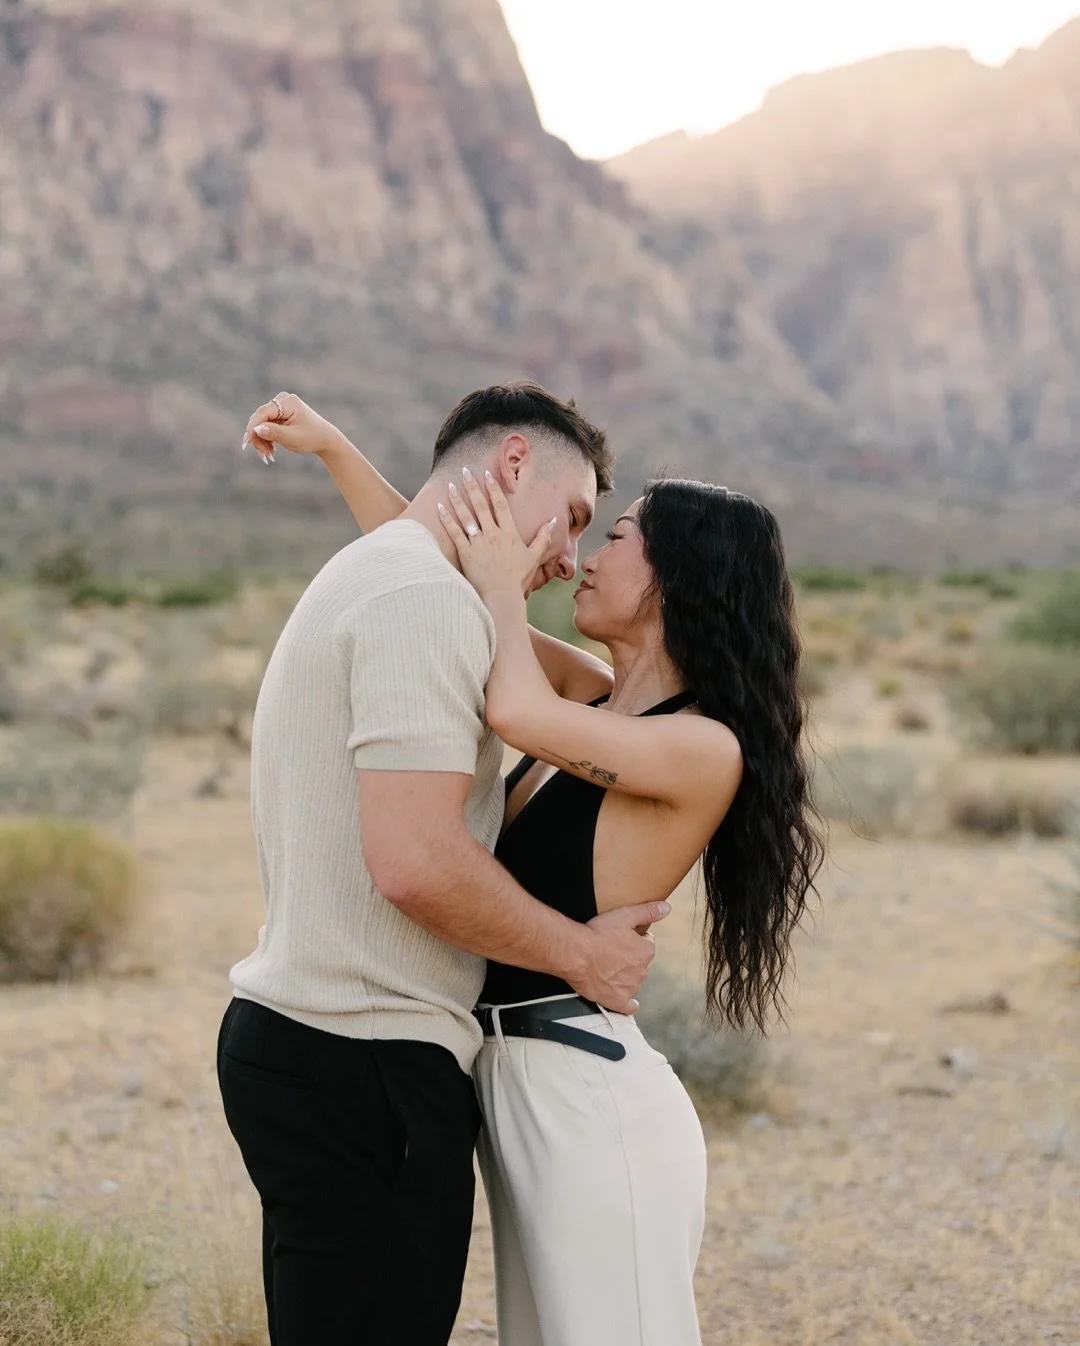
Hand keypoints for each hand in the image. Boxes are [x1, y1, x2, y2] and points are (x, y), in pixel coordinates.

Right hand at [241, 391, 343, 464]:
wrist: (325, 439)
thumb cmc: (311, 437)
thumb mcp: (293, 438)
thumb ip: (274, 432)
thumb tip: (256, 429)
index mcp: (288, 402)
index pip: (263, 413)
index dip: (253, 427)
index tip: (246, 443)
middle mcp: (282, 400)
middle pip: (260, 419)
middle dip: (259, 438)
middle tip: (264, 457)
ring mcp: (280, 406)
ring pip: (261, 424)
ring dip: (262, 441)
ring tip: (269, 457)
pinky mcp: (279, 414)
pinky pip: (266, 426)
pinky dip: (267, 439)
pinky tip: (271, 450)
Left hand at [437, 467, 555, 599]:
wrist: (502, 598)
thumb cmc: (518, 579)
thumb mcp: (534, 557)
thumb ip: (543, 538)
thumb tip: (552, 521)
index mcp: (509, 534)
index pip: (500, 505)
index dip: (493, 488)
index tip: (486, 474)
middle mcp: (493, 535)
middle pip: (481, 505)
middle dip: (473, 486)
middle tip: (465, 471)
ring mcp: (478, 543)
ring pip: (466, 516)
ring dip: (458, 499)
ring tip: (451, 485)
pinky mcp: (466, 554)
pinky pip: (454, 533)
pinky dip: (446, 519)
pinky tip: (439, 507)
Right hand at [569, 901, 670, 1013]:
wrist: (575, 955)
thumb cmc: (598, 933)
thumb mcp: (624, 914)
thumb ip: (648, 911)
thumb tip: (667, 908)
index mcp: (646, 951)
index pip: (646, 942)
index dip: (633, 937)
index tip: (620, 936)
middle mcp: (642, 971)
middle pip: (639, 962)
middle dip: (629, 956)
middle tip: (611, 949)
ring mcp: (630, 988)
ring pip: (633, 980)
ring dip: (624, 975)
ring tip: (607, 966)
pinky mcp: (616, 1001)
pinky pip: (628, 1006)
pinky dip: (627, 1003)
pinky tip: (625, 999)